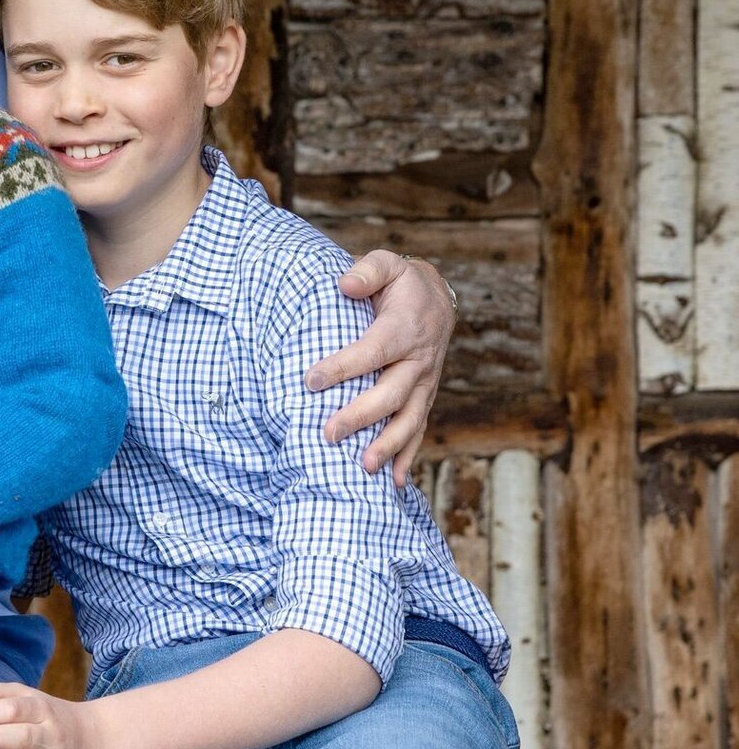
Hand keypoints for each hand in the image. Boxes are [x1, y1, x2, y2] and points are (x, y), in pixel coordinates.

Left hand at [307, 251, 454, 486]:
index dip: (343, 367)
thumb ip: (367, 271)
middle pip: (391, 395)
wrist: (437, 299)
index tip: (310, 381)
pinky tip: (393, 485)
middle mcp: (419, 361)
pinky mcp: (424, 398)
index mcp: (405, 329)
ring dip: (387, 446)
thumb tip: (344, 283)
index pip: (373, 352)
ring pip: (409, 420)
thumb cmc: (400, 282)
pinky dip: (407, 458)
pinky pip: (418, 431)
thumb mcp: (386, 264)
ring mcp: (424, 384)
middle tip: (328, 434)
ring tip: (363, 469)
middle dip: (361, 417)